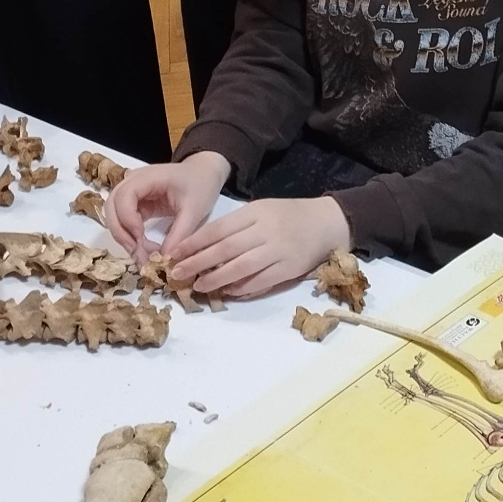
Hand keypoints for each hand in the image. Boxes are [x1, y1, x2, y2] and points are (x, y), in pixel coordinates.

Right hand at [106, 152, 228, 262]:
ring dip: (123, 235)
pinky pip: (125, 220)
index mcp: (149, 177)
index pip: (124, 195)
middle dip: (121, 231)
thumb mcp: (194, 210)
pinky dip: (130, 235)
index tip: (140, 238)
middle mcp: (134, 182)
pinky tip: (142, 248)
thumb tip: (164, 260)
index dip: (127, 218)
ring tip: (140, 254)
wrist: (205, 174)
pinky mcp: (137, 204)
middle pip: (112, 205)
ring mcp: (133, 193)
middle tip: (136, 253)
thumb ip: (179, 234)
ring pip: (114, 214)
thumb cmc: (201, 186)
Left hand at [169, 196, 350, 299]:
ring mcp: (279, 250)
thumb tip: (203, 249)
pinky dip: (242, 288)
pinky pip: (261, 281)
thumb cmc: (288, 216)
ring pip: (241, 268)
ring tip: (199, 286)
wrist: (327, 223)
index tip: (175, 254)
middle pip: (225, 249)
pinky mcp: (290, 268)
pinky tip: (228, 291)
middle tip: (178, 275)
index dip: (194, 243)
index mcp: (256, 212)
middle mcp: (266, 230)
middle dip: (198, 263)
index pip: (218, 228)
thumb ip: (236, 227)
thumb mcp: (261, 210)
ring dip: (216, 279)